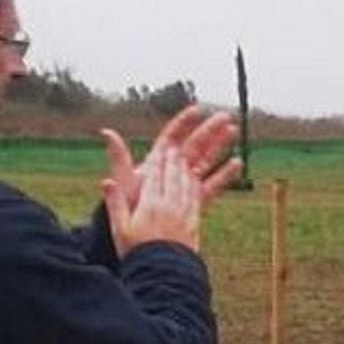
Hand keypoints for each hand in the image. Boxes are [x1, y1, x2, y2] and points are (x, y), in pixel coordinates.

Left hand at [100, 108, 239, 214]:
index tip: (198, 110)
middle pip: (194, 144)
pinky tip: (236, 163)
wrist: (139, 233)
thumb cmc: (130, 205)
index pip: (173, 136)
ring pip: (206, 159)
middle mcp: (173, 168)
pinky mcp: (195, 197)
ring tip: (233, 131)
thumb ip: (119, 157)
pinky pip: (212, 183)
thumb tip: (107, 132)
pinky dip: (224, 174)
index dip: (185, 122)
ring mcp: (185, 182)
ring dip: (219, 145)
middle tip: (225, 116)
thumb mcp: (124, 179)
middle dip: (209, 129)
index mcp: (158, 160)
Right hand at [103, 144, 201, 257]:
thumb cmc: (137, 253)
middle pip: (172, 176)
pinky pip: (195, 199)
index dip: (158, 160)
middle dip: (173, 159)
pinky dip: (195, 186)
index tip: (160, 148)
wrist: (163, 274)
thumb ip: (115, 204)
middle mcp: (168, 206)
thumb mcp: (120, 230)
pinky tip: (195, 180)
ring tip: (185, 158)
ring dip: (185, 169)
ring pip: (185, 185)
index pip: (154, 176)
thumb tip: (106, 182)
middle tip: (174, 147)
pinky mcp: (193, 224)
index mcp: (149, 205)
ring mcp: (183, 214)